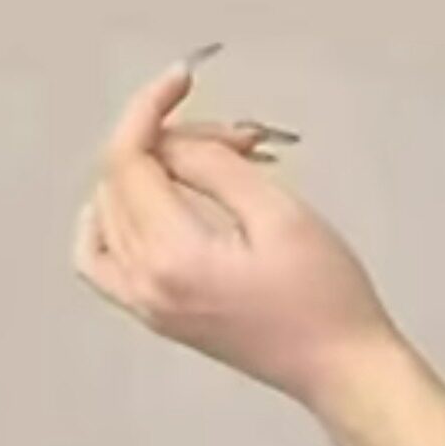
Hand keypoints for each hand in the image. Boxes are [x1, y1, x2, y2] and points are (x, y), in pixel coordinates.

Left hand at [72, 64, 444, 445]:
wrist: (342, 367)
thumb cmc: (326, 299)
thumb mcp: (279, 214)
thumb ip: (214, 168)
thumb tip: (174, 143)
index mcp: (170, 258)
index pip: (130, 161)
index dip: (151, 108)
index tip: (181, 78)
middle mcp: (144, 284)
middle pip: (120, 181)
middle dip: (171, 141)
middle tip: (240, 138)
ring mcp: (145, 304)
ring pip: (108, 212)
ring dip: (149, 172)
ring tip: (211, 163)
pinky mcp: (157, 313)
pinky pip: (102, 257)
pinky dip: (112, 218)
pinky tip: (147, 200)